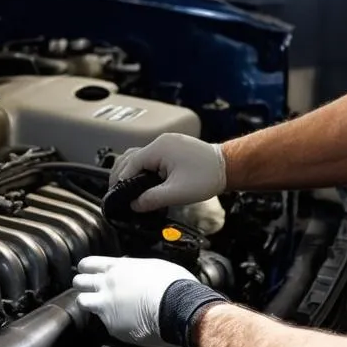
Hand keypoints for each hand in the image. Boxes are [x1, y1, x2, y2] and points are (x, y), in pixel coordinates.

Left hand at [73, 256, 195, 346]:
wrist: (178, 308)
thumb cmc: (172, 284)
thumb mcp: (154, 266)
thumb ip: (136, 270)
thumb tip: (135, 274)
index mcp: (118, 267)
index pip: (88, 264)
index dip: (86, 268)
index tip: (87, 272)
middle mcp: (107, 285)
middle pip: (79, 282)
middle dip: (83, 285)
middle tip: (91, 290)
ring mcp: (106, 306)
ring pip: (82, 302)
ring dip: (89, 304)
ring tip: (101, 307)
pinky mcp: (112, 326)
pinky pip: (105, 323)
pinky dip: (113, 323)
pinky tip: (125, 322)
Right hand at [109, 134, 226, 211]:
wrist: (228, 166)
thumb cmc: (207, 177)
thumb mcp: (177, 193)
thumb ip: (152, 199)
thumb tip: (134, 204)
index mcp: (159, 149)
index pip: (130, 164)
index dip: (121, 181)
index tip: (117, 196)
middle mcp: (161, 142)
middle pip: (130, 157)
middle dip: (122, 175)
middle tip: (118, 193)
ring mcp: (167, 143)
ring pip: (140, 156)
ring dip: (132, 171)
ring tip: (128, 188)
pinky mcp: (173, 148)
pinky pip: (151, 156)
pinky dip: (144, 168)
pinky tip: (144, 180)